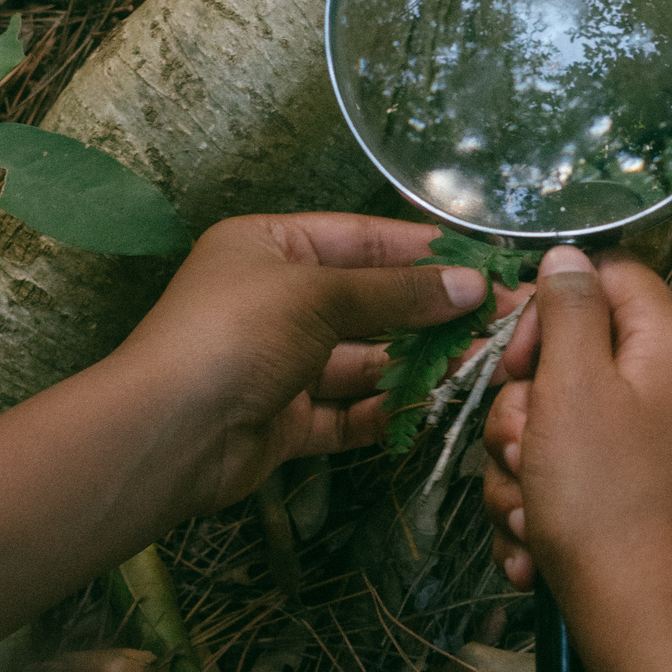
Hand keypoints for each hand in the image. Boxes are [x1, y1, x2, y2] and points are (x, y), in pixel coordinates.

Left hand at [109, 213, 500, 514]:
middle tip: (503, 320)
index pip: (361, 239)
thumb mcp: (318, 295)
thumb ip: (397, 293)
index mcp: (270, 248)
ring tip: (483, 365)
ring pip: (364, 359)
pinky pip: (348, 410)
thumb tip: (472, 286)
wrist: (168, 432)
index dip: (424, 251)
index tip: (485, 263)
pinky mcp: (288, 419)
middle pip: (370, 302)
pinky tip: (436, 408)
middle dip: (433, 313)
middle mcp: (277, 300)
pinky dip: (388, 410)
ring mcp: (282, 363)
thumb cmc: (235, 335)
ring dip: (419, 363)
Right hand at [482, 247, 671, 659]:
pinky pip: (564, 480)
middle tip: (523, 447)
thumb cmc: (606, 499)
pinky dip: (539, 510)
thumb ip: (570, 309)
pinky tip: (536, 545)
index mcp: (669, 346)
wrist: (638, 623)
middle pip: (569, 359)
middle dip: (522, 410)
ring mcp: (649, 448)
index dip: (549, 308)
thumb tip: (568, 253)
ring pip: (552, 427)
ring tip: (532, 510)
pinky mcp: (628, 497)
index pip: (606, 276)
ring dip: (520, 469)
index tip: (515, 358)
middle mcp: (668, 389)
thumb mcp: (575, 386)